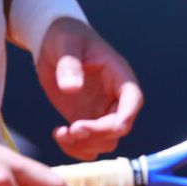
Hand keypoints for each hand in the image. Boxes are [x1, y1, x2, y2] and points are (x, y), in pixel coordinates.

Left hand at [36, 17, 143, 160]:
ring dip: (85, 145)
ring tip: (61, 133)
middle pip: (120, 127)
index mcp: (118, 76)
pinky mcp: (86, 120)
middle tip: (71, 130)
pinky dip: (76, 148)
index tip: (109, 127)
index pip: (133, 100)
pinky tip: (58, 134)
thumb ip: (70, 65)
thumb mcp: (66, 44)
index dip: (126, 117)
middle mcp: (115, 98)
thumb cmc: (66, 36)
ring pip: (106, 141)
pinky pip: (89, 144)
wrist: (53, 43)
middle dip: (98, 134)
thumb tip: (71, 88)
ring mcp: (101, 112)